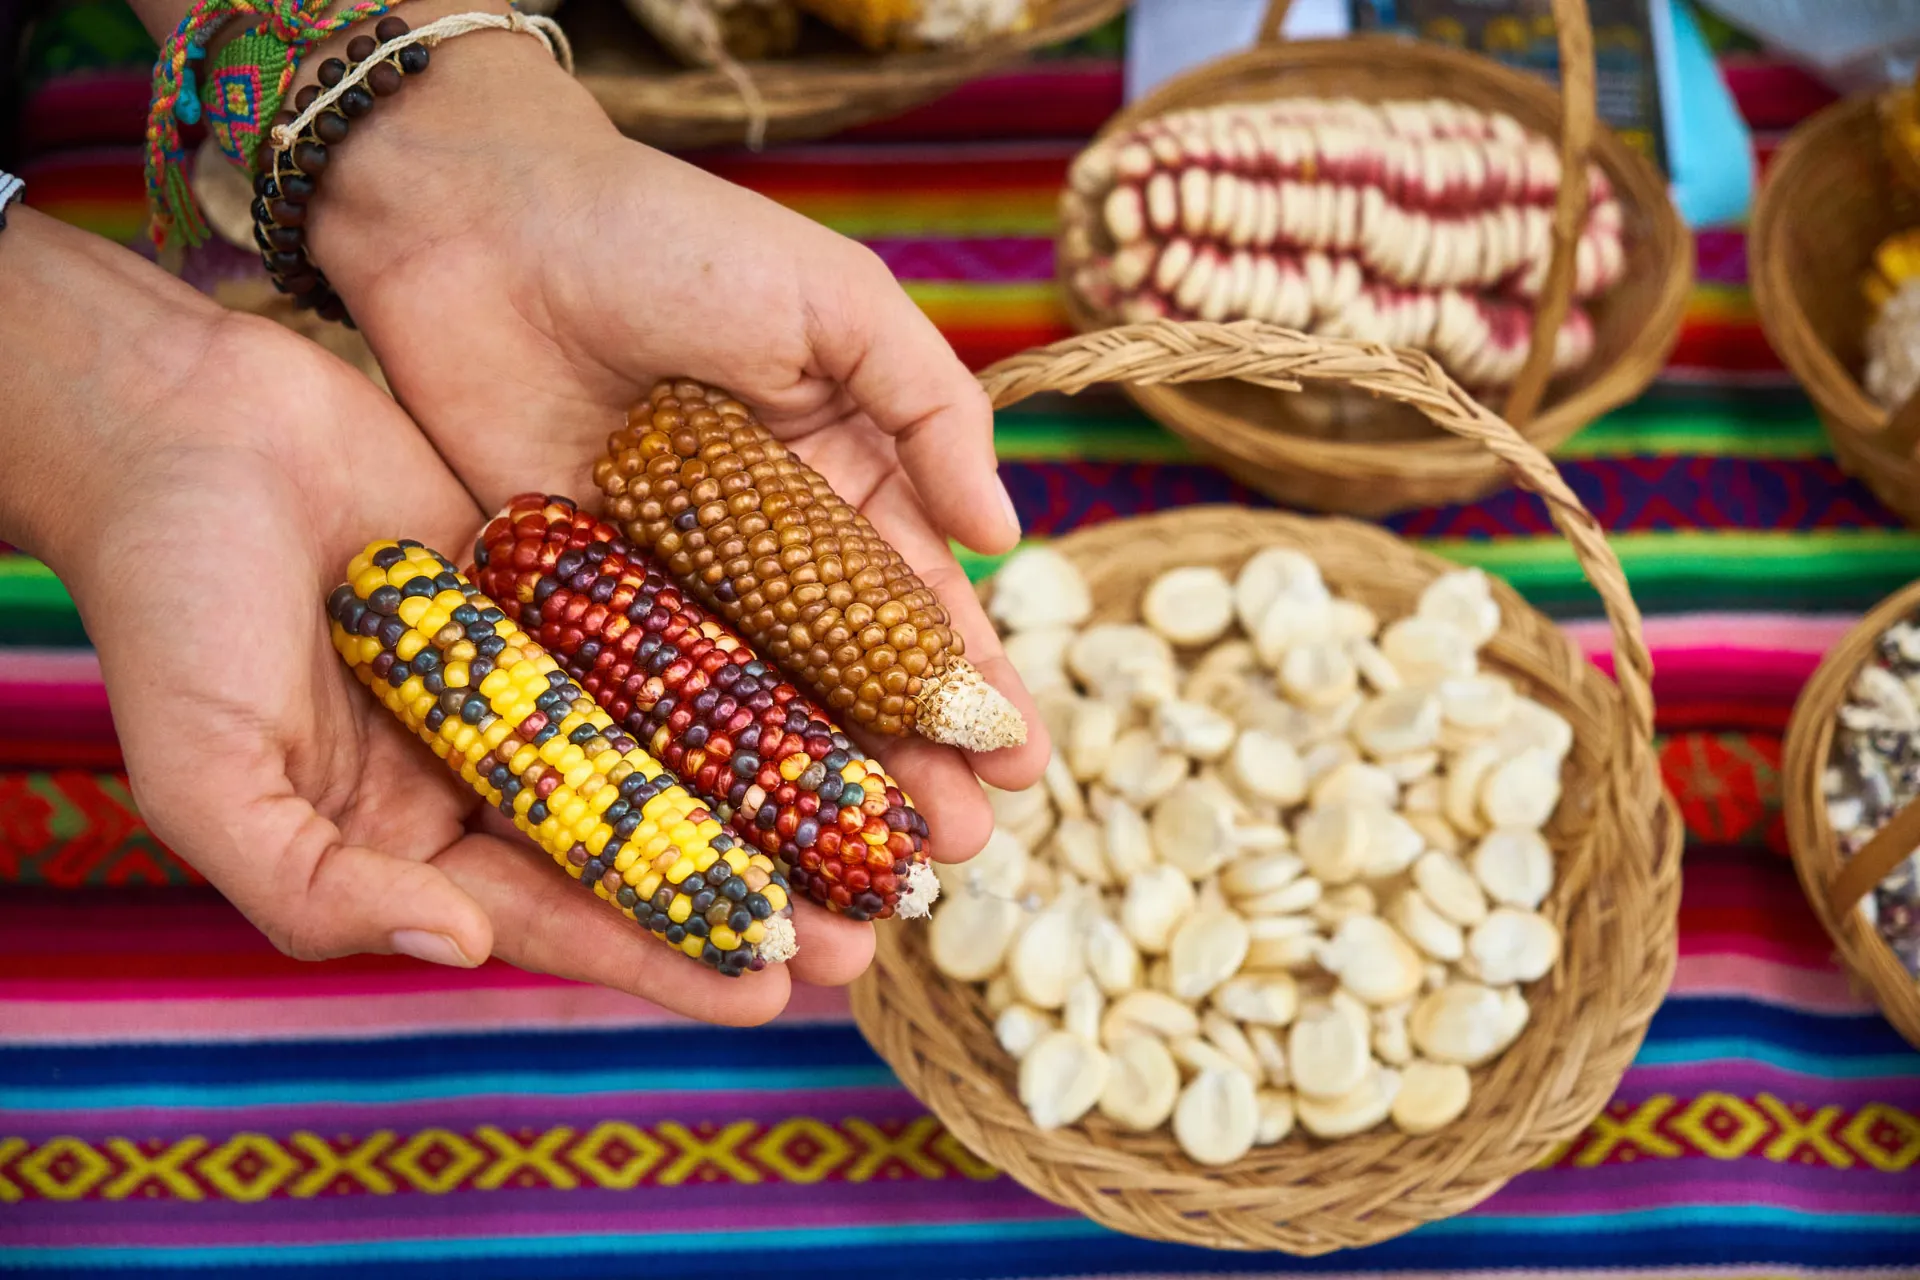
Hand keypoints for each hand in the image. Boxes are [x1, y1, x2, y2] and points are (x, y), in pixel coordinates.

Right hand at [0, 210, 870, 1022]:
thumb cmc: (168, 605)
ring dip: (772, 793)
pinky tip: (831, 696)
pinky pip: (670, 636)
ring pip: (677, 750)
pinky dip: (744, 670)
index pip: (556, 917)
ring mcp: (536, 679)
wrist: (184, 425)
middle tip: (861, 927)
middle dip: (750, 892)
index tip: (768, 987)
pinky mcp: (566, 589)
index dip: (660, 955)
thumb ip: (317, 887)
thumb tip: (460, 951)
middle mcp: (489, 771)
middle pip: (643, 848)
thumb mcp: (209, 774)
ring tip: (879, 830)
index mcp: (412, 841)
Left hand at [301, 18, 1051, 848]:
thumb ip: (929, 408)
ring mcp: (671, 588)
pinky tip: (736, 842)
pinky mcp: (575, 608)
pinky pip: (642, 705)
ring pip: (757, 712)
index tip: (1021, 763)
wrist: (475, 220)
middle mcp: (764, 549)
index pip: (920, 602)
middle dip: (909, 764)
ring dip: (813, 794)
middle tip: (956, 850)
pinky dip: (690, 774)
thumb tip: (1003, 536)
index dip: (971, 683)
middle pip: (849, 681)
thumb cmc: (669, 238)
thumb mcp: (832, 300)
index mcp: (841, 477)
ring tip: (869, 876)